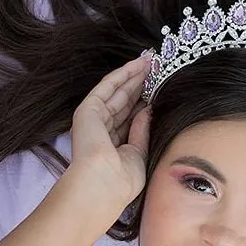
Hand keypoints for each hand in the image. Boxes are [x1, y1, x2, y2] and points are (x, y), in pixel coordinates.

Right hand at [68, 52, 152, 209]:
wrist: (104, 183)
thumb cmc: (122, 180)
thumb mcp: (139, 153)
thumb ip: (141, 130)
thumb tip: (147, 110)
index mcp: (111, 144)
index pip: (129, 117)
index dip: (143, 101)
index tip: (158, 88)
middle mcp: (100, 130)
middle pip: (123, 101)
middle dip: (139, 84)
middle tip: (156, 68)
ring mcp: (92, 119)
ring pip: (116, 91)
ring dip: (133, 75)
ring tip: (150, 61)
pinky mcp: (88, 110)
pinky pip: (108, 86)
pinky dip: (122, 74)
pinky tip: (137, 64)